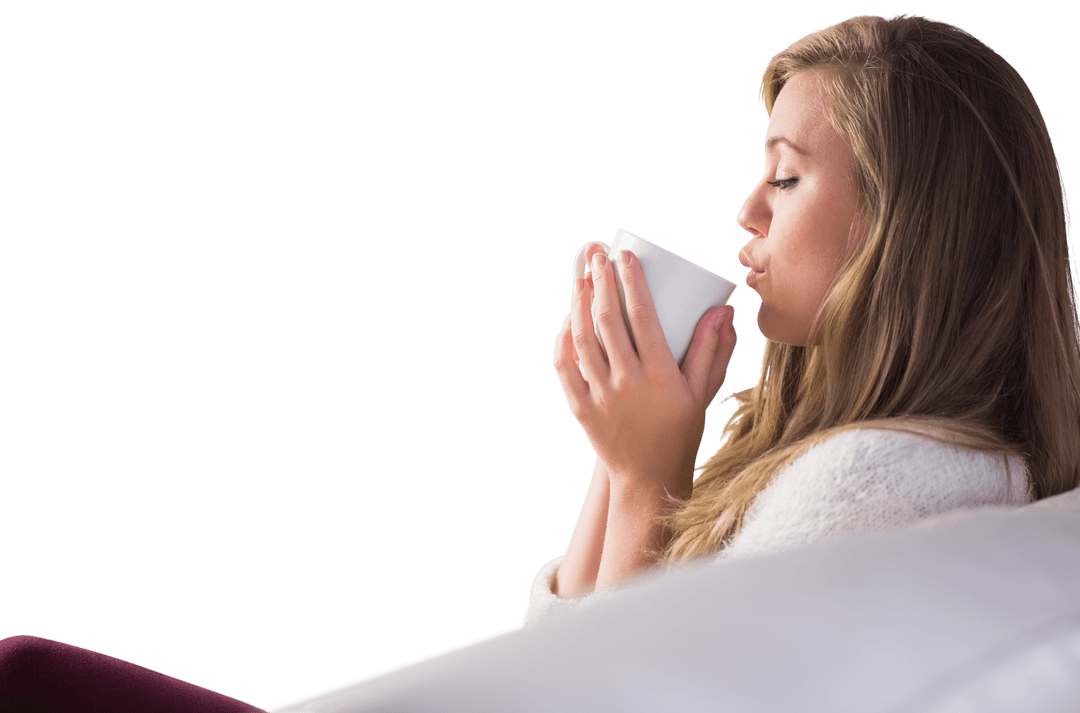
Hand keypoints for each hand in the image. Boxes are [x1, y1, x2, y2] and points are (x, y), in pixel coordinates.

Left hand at [553, 245, 736, 495]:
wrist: (648, 477)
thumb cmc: (680, 430)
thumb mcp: (702, 391)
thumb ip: (712, 349)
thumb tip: (724, 310)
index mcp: (659, 374)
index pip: (642, 316)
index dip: (632, 282)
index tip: (626, 256)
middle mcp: (627, 382)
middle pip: (608, 320)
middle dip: (602, 281)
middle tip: (599, 255)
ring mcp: (600, 394)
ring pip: (582, 338)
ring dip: (579, 303)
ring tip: (582, 277)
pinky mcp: (581, 406)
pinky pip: (565, 366)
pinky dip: (564, 340)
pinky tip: (568, 319)